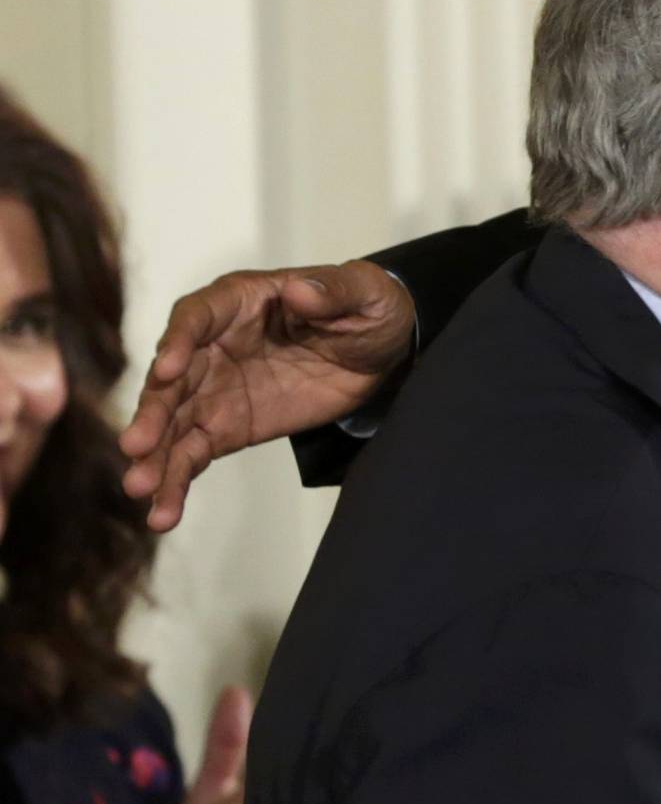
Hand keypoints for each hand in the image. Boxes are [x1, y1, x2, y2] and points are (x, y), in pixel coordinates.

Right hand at [120, 261, 416, 528]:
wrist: (381, 351)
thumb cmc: (365, 307)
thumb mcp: (363, 292)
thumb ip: (333, 291)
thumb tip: (300, 290)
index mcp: (238, 301)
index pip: (196, 318)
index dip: (179, 341)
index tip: (168, 371)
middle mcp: (212, 345)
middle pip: (172, 378)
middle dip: (154, 412)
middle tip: (136, 446)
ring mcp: (214, 389)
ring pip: (174, 423)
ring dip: (156, 456)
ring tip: (140, 489)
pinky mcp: (226, 427)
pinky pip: (193, 454)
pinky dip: (177, 481)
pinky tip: (163, 513)